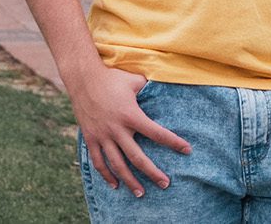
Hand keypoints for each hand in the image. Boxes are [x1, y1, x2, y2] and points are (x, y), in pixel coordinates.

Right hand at [64, 64, 190, 196]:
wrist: (82, 77)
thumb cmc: (111, 77)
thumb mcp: (134, 79)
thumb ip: (149, 87)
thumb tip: (165, 86)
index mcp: (131, 115)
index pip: (156, 133)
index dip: (173, 142)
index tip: (187, 150)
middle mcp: (116, 129)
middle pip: (137, 157)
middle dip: (152, 173)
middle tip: (165, 184)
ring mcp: (102, 135)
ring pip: (117, 165)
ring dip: (129, 181)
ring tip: (141, 193)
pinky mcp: (90, 138)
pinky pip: (98, 161)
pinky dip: (106, 175)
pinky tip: (115, 184)